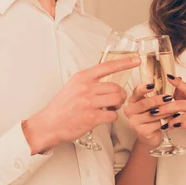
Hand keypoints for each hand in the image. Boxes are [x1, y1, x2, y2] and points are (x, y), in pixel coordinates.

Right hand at [24, 55, 140, 153]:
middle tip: (116, 99)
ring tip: (111, 107)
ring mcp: (88, 103)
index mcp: (82, 77)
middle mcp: (86, 88)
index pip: (107, 66)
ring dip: (118, 105)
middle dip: (120, 94)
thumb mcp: (72, 86)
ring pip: (117, 99)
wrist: (49, 123)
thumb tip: (105, 79)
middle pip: (116, 87)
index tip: (136, 60)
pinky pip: (112, 115)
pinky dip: (112, 116)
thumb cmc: (61, 106)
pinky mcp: (91, 117)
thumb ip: (88, 81)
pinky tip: (104, 116)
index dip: (124, 63)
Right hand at [123, 83, 173, 148]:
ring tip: (175, 109)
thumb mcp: (154, 105)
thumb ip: (160, 93)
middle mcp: (130, 110)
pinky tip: (172, 120)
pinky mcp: (141, 131)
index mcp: (132, 101)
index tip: (153, 85)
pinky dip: (165, 121)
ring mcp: (134, 122)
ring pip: (152, 114)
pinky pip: (156, 124)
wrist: (149, 137)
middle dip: (157, 100)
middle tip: (169, 97)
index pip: (136, 92)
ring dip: (165, 111)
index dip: (143, 88)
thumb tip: (177, 79)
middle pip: (144, 103)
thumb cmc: (152, 118)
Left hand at [157, 77, 185, 152]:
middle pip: (181, 102)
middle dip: (165, 105)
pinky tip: (171, 128)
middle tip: (153, 109)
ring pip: (184, 112)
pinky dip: (178, 124)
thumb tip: (173, 94)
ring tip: (160, 122)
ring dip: (170, 117)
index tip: (167, 76)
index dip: (177, 82)